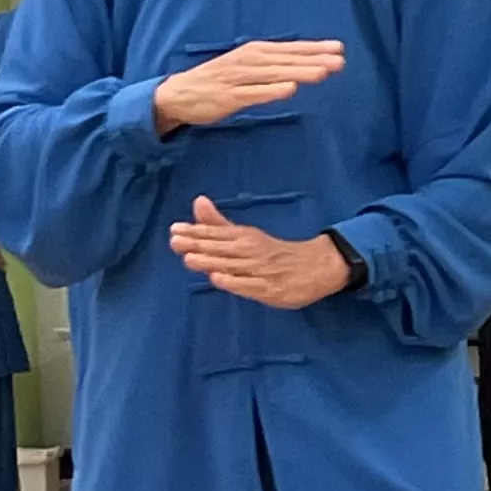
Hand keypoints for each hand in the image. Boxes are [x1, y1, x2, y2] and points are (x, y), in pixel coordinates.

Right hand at [153, 39, 343, 132]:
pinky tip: (290, 89)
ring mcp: (237, 78)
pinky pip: (253, 93)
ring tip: (322, 73)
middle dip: (313, 59)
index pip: (289, 48)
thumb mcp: (247, 66)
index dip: (314, 48)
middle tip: (339, 61)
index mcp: (254, 52)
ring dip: (298, 72)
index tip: (339, 48)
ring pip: (273, 74)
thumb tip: (307, 63)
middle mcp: (248, 61)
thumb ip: (274, 65)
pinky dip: (271, 90)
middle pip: (285, 59)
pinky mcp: (228, 97)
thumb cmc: (219, 80)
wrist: (178, 93)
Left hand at [167, 196, 351, 308]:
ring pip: (232, 266)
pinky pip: (249, 285)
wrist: (316, 267)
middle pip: (221, 248)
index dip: (194, 232)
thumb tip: (198, 201)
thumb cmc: (273, 253)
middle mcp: (251, 251)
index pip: (215, 233)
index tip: (174, 230)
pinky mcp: (270, 289)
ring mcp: (261, 270)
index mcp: (244, 236)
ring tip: (189, 258)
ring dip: (211, 262)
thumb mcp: (246, 235)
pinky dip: (234, 282)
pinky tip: (218, 279)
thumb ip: (218, 223)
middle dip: (198, 245)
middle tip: (176, 241)